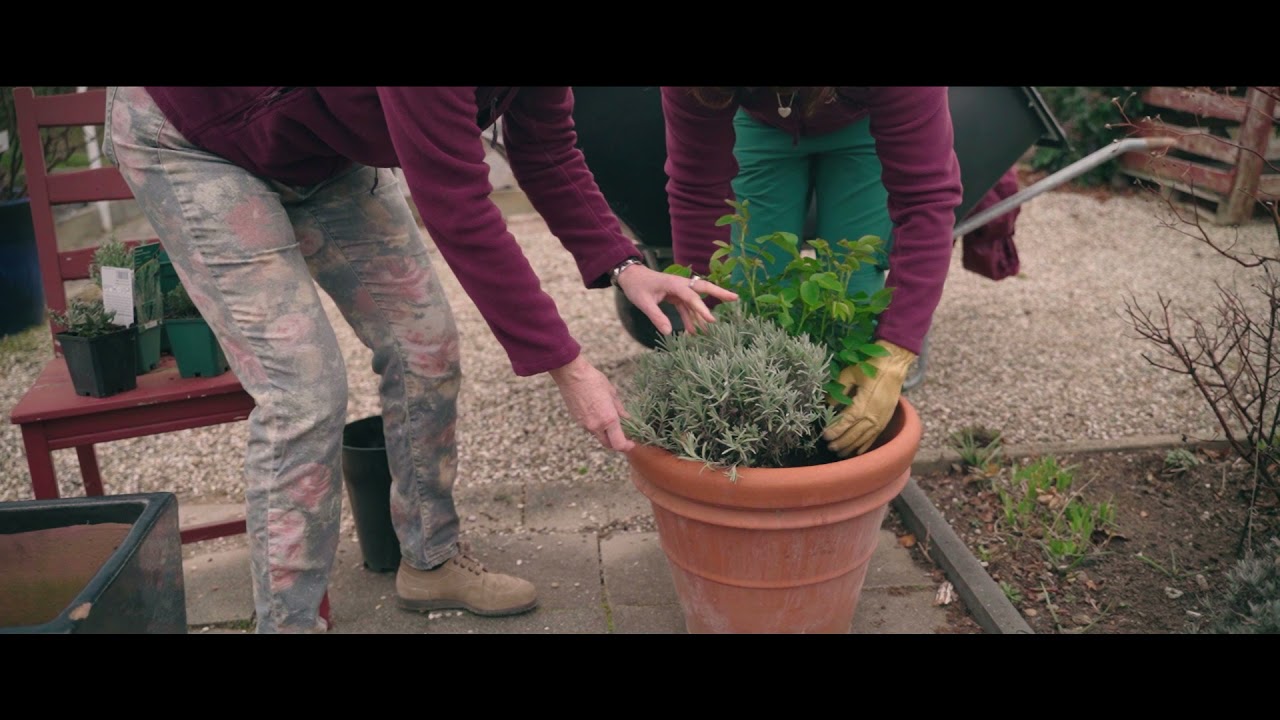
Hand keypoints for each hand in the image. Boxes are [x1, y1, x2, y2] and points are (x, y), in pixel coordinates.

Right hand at [548, 354, 633, 451]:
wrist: (572, 375)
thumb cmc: (594, 380)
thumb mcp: (612, 393)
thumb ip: (620, 410)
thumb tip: (627, 419)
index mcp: (609, 419)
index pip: (619, 444)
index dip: (627, 446)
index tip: (632, 443)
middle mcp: (596, 426)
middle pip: (608, 444)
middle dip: (617, 442)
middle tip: (624, 435)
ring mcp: (585, 425)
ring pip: (599, 436)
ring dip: (606, 433)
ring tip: (610, 420)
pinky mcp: (577, 421)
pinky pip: (590, 429)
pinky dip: (596, 426)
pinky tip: (598, 413)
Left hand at [616, 264, 737, 335]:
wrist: (630, 276)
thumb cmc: (636, 287)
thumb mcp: (644, 303)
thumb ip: (656, 316)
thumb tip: (669, 332)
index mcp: (673, 283)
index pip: (691, 296)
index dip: (701, 308)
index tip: (711, 320)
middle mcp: (680, 284)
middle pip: (703, 288)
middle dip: (719, 293)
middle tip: (735, 298)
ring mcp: (678, 290)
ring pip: (696, 299)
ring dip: (704, 312)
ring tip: (714, 327)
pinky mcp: (675, 295)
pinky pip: (686, 307)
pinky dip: (691, 317)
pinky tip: (693, 331)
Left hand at [822, 339, 916, 456]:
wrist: (894, 364)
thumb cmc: (871, 366)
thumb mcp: (850, 374)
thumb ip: (838, 391)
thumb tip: (827, 404)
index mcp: (863, 404)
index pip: (846, 422)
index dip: (835, 430)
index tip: (825, 436)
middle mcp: (873, 415)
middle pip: (854, 434)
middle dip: (841, 442)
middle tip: (829, 447)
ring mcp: (881, 418)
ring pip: (864, 438)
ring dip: (851, 446)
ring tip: (840, 453)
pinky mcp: (886, 418)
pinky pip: (875, 436)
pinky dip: (866, 445)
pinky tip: (858, 451)